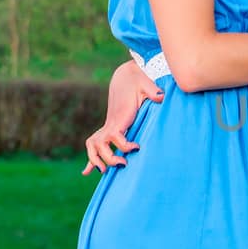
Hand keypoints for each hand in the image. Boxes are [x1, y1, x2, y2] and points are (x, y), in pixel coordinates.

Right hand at [82, 59, 162, 174]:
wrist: (126, 77)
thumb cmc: (138, 81)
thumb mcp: (146, 84)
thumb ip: (153, 91)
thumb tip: (161, 97)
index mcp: (120, 116)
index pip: (115, 136)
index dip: (124, 145)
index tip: (137, 147)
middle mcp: (111, 123)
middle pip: (100, 145)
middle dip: (109, 157)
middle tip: (124, 163)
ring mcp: (108, 126)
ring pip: (93, 145)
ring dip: (95, 159)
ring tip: (103, 171)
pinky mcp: (109, 127)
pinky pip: (95, 144)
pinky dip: (90, 158)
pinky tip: (87, 171)